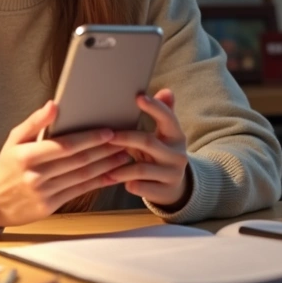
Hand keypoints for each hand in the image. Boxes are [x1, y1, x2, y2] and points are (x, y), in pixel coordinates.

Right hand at [0, 100, 128, 227]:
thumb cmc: (8, 165)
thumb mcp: (14, 140)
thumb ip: (35, 122)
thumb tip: (54, 105)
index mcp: (26, 156)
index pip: (64, 146)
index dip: (88, 139)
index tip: (108, 132)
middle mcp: (35, 176)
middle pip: (77, 161)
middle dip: (103, 150)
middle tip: (124, 141)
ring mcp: (44, 193)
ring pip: (82, 177)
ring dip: (106, 166)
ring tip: (123, 155)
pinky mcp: (51, 206)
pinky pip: (80, 191)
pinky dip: (99, 182)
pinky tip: (112, 174)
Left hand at [107, 89, 190, 207]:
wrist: (175, 188)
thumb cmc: (160, 154)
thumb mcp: (164, 135)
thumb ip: (163, 113)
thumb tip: (166, 91)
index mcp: (176, 136)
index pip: (168, 118)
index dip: (154, 107)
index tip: (138, 97)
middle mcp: (178, 154)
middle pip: (148, 142)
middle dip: (125, 138)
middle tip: (107, 136)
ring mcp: (173, 174)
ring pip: (142, 169)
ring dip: (120, 167)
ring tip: (104, 167)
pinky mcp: (166, 192)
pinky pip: (142, 188)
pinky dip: (128, 184)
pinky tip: (113, 181)